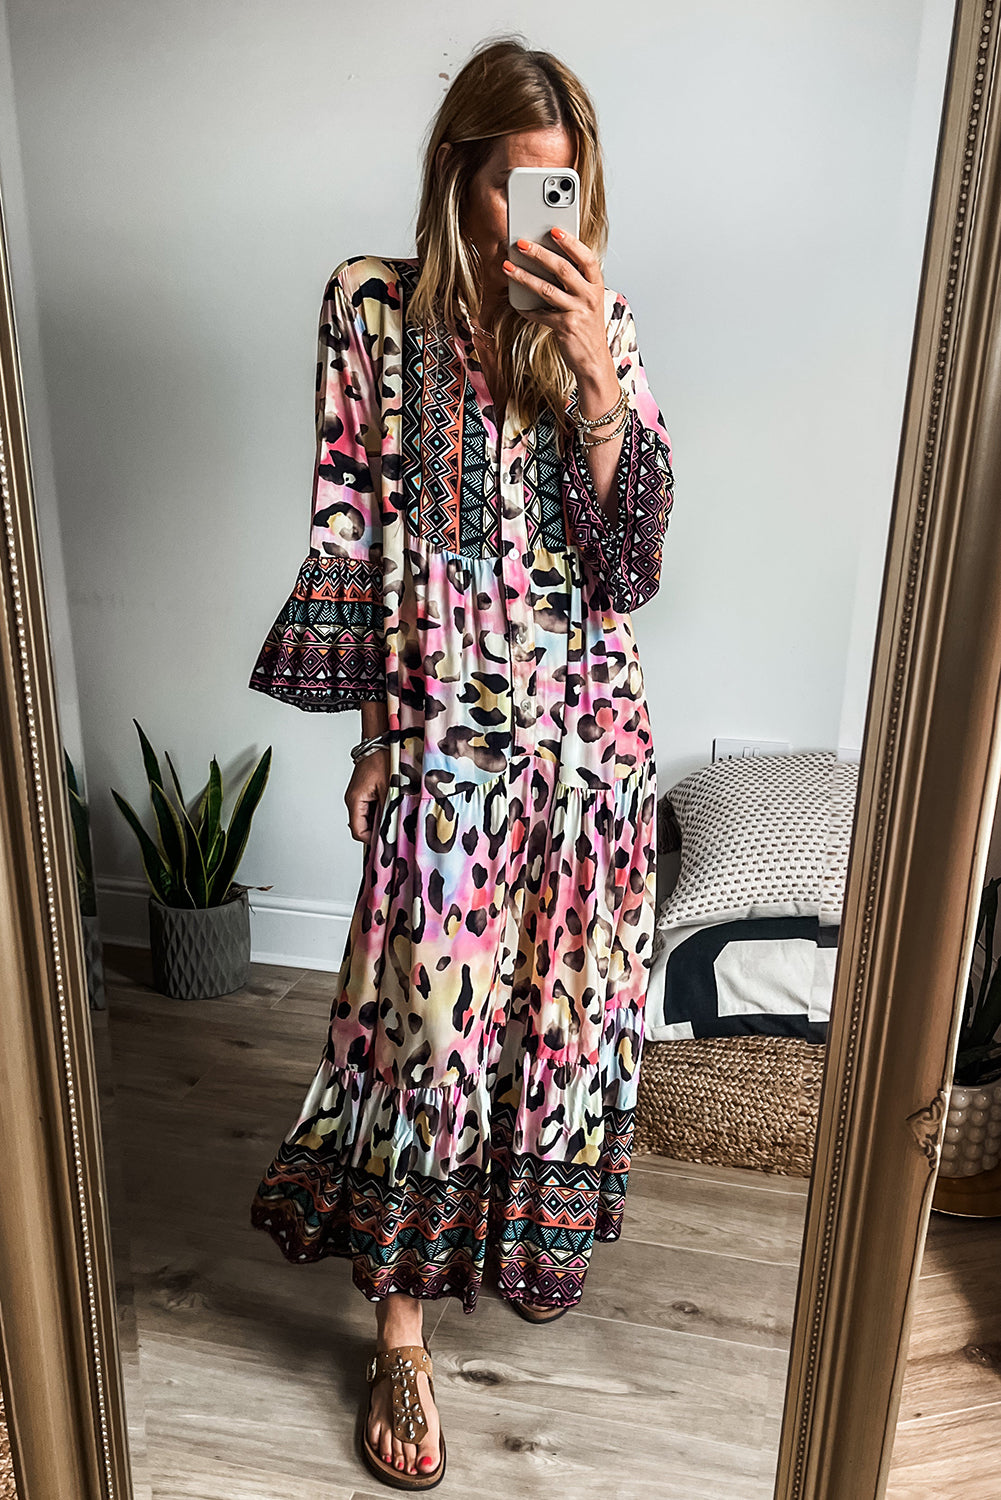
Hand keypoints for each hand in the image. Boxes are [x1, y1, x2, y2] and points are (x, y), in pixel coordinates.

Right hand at [345, 750, 387, 842]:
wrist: (381, 741)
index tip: (389, 842)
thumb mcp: (390, 788)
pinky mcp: (365, 792)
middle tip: (396, 830)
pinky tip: (394, 808)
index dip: (373, 840)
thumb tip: (393, 829)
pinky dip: (382, 811)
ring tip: (397, 817)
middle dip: (379, 830)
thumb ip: (390, 810)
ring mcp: (358, 796)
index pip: (359, 831)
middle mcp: (354, 800)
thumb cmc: (384, 759)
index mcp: (355, 800)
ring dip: (382, 820)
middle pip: (363, 826)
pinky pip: (371, 808)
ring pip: (368, 818)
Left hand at [502, 229, 615, 386]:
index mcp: (596, 285)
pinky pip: (540, 314)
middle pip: (562, 269)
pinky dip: (527, 310)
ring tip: (508, 268)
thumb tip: (547, 262)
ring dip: (524, 276)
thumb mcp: (587, 301)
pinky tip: (518, 305)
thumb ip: (574, 283)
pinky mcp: (566, 327)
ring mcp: (578, 312)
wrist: (593, 360)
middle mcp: (589, 296)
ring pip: (547, 289)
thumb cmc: (586, 327)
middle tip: (520, 244)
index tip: (554, 230)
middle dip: (539, 254)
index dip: (570, 242)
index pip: (586, 258)